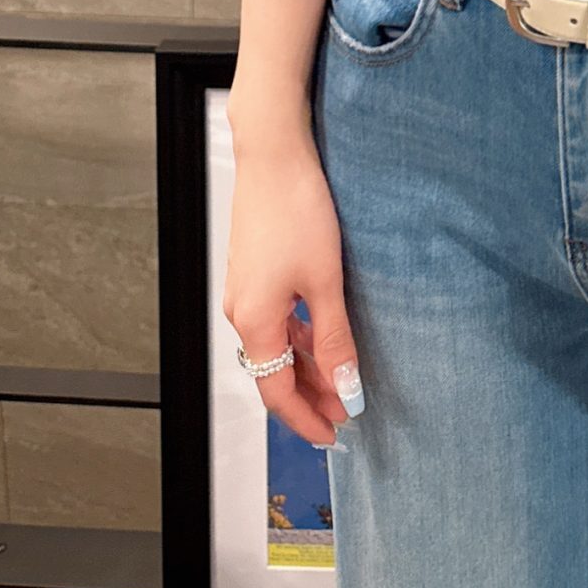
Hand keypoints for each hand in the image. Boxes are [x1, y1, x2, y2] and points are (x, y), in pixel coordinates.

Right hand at [223, 133, 363, 450]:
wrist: (273, 154)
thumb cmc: (295, 208)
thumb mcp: (325, 281)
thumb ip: (335, 339)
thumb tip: (347, 388)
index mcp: (253, 321)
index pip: (277, 392)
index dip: (306, 418)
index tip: (334, 433)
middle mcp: (240, 311)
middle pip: (274, 371)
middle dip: (309, 395)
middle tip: (344, 411)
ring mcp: (244, 291)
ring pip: (275, 345)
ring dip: (307, 365)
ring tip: (340, 378)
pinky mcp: (253, 272)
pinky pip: (274, 320)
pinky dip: (298, 336)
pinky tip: (323, 335)